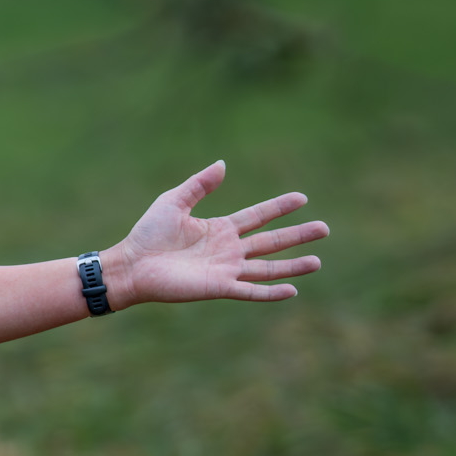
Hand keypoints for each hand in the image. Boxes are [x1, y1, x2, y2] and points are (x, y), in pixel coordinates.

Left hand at [108, 161, 326, 307]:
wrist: (130, 266)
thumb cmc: (147, 235)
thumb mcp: (173, 202)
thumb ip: (199, 185)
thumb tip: (223, 164)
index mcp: (220, 229)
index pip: (258, 216)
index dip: (279, 207)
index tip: (302, 198)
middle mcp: (227, 250)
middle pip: (270, 241)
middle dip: (297, 236)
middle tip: (325, 229)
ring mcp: (225, 270)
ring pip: (267, 268)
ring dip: (292, 266)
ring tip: (317, 261)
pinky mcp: (218, 288)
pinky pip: (249, 291)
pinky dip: (271, 292)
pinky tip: (292, 290)